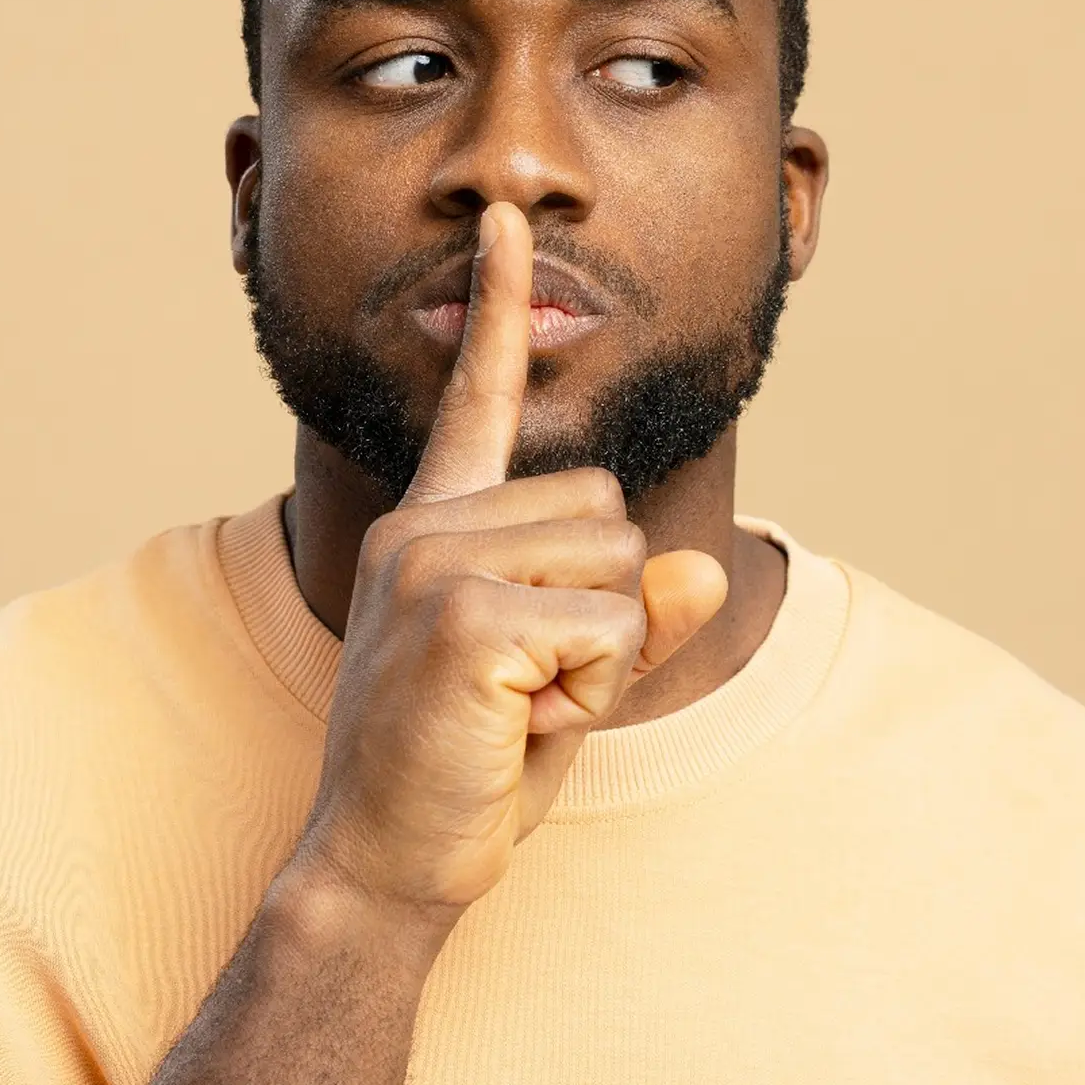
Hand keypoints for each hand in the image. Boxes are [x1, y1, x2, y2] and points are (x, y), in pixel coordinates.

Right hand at [296, 202, 727, 926]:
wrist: (382, 862)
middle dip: (603, 599)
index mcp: (438, 519)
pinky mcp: (460, 613)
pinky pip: (612, 624)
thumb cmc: (469, 761)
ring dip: (603, 646)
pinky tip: (520, 719)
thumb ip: (626, 612)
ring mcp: (435, 559)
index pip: (480, 394)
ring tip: (522, 697)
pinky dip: (597, 687)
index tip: (506, 222)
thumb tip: (702, 565)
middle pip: (606, 502)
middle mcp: (427, 521)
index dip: (501, 305)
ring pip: (619, 559)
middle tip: (529, 675)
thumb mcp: (564, 676)